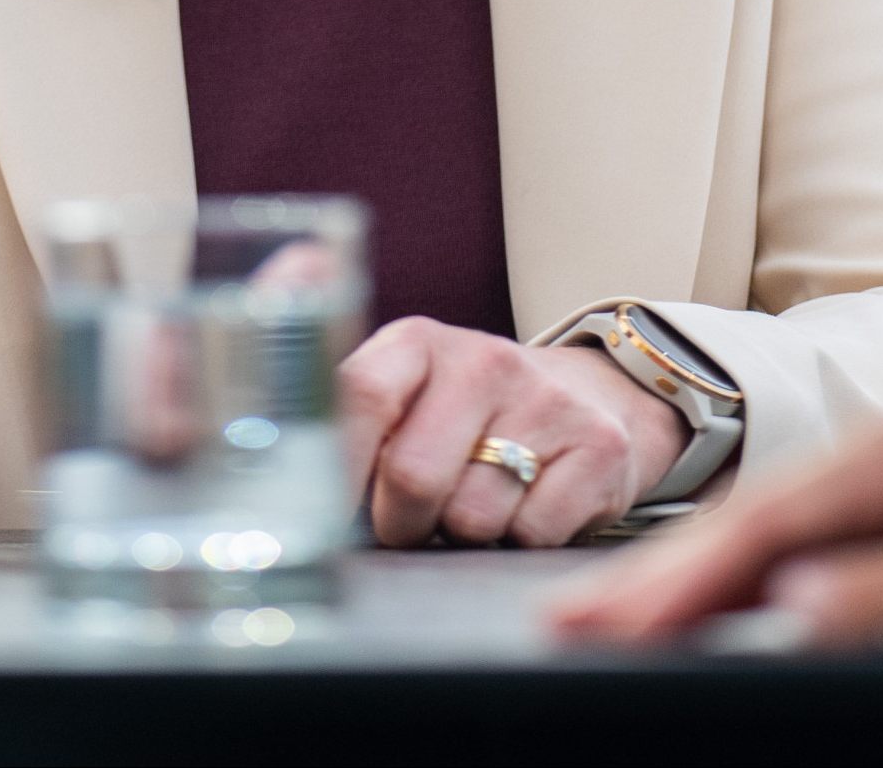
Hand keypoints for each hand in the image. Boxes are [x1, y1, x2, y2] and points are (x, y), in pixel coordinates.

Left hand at [341, 320, 690, 548]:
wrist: (595, 396)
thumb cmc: (472, 413)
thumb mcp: (408, 394)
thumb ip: (347, 425)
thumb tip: (282, 487)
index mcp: (418, 343)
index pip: (359, 396)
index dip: (335, 468)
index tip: (324, 513)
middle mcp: (484, 360)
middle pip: (412, 477)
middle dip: (403, 522)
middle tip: (415, 519)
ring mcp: (547, 401)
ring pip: (472, 518)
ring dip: (465, 534)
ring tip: (479, 502)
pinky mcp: (599, 448)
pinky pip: (533, 534)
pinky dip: (522, 540)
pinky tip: (529, 506)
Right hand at [546, 422, 882, 649]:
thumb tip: (784, 607)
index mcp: (875, 463)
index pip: (748, 534)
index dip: (669, 586)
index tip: (595, 628)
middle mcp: (864, 461)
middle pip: (734, 528)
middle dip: (646, 580)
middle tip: (559, 625)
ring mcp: (878, 484)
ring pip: (756, 539)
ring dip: (681, 581)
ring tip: (604, 619)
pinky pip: (791, 552)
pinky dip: (734, 581)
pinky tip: (708, 609)